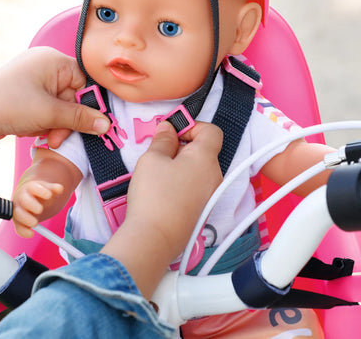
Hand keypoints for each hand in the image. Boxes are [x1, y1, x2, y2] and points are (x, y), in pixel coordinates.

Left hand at [0, 47, 109, 153]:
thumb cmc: (7, 106)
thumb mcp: (50, 114)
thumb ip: (81, 119)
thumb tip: (106, 124)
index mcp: (53, 61)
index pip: (84, 82)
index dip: (86, 105)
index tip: (89, 124)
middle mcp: (44, 66)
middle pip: (72, 97)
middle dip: (65, 120)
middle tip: (56, 136)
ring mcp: (33, 79)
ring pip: (59, 107)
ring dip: (53, 124)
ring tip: (38, 132)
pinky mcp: (25, 93)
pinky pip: (46, 109)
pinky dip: (42, 122)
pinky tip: (29, 128)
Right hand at [12, 180, 63, 237]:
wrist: (35, 200)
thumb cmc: (42, 194)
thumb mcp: (49, 190)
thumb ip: (55, 189)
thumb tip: (60, 189)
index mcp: (30, 187)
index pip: (33, 187)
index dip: (40, 191)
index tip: (49, 195)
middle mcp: (22, 198)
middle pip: (23, 200)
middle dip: (31, 204)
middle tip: (40, 209)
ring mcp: (19, 210)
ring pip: (18, 214)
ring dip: (26, 219)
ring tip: (35, 223)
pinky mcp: (19, 222)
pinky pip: (18, 227)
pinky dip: (23, 231)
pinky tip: (31, 233)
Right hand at [101, 121, 222, 298]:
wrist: (155, 238)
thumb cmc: (153, 195)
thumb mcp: (152, 158)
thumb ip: (163, 139)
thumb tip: (168, 128)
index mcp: (205, 158)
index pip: (211, 130)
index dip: (192, 126)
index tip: (172, 133)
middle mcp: (214, 175)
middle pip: (204, 150)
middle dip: (182, 146)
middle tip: (159, 153)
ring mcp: (210, 194)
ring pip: (198, 169)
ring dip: (180, 164)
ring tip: (158, 173)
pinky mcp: (201, 209)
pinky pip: (195, 186)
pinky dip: (182, 181)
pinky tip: (163, 190)